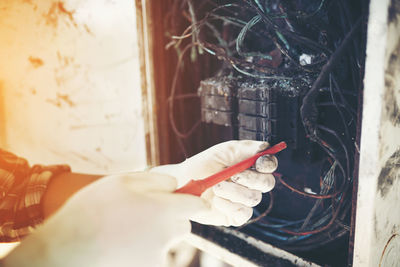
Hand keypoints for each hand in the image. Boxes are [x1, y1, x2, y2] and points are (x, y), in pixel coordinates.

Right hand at [4, 173, 206, 266]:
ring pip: (168, 240)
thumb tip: (177, 184)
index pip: (197, 206)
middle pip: (183, 224)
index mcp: (164, 210)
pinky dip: (144, 248)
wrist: (67, 248)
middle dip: (172, 217)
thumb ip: (158, 180)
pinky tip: (123, 243)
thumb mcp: (124, 181)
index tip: (194, 200)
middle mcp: (167, 235)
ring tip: (127, 228)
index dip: (196, 201)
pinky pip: (154, 254)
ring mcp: (158, 256)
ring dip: (157, 233)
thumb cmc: (93, 209)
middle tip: (146, 212)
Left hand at [151, 140, 277, 226]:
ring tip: (216, 187)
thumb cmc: (203, 165)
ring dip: (234, 191)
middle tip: (234, 175)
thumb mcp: (223, 151)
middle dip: (251, 179)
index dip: (267, 164)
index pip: (269, 165)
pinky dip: (229, 206)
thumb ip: (245, 148)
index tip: (259, 162)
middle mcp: (251, 184)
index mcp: (250, 166)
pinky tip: (216, 201)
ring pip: (253, 198)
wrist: (183, 183)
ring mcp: (244, 201)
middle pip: (267, 183)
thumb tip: (265, 148)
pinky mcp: (235, 216)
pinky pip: (243, 214)